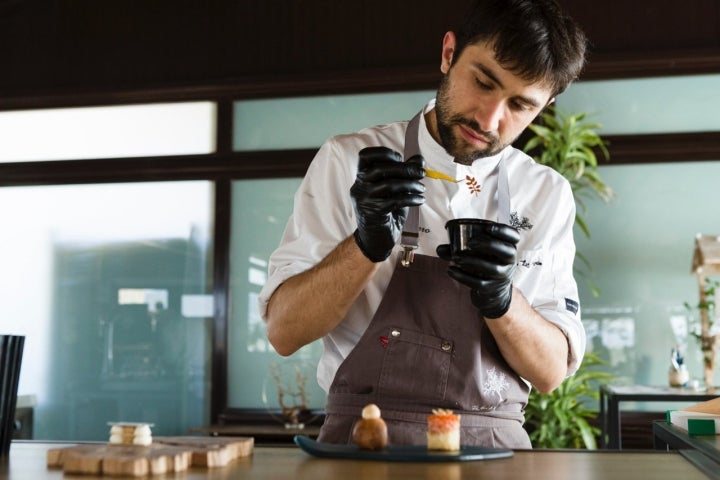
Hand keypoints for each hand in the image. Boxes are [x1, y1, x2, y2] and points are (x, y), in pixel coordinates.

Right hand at [350, 146, 424, 261]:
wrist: (374, 241)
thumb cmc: (385, 213)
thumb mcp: (394, 191)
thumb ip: (404, 174)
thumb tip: (419, 159)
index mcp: (361, 178)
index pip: (365, 156)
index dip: (383, 152)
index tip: (399, 158)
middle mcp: (359, 187)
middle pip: (380, 168)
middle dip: (405, 168)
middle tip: (421, 172)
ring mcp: (364, 200)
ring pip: (389, 184)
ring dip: (411, 184)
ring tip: (421, 188)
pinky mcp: (373, 212)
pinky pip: (395, 200)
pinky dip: (411, 198)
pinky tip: (419, 200)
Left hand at [436, 221, 519, 317]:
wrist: (491, 291)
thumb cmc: (484, 264)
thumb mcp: (476, 253)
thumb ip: (458, 248)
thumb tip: (440, 249)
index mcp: (507, 246)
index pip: (514, 236)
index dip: (503, 230)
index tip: (488, 227)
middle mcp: (509, 261)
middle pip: (507, 251)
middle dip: (489, 245)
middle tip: (471, 243)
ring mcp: (503, 275)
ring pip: (493, 268)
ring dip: (473, 262)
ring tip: (456, 258)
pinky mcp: (492, 288)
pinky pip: (480, 283)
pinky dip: (463, 276)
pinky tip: (451, 271)